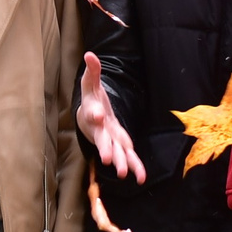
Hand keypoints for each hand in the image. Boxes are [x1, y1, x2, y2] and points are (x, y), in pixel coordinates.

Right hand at [77, 52, 145, 182]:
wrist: (89, 117)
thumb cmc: (91, 99)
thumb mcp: (90, 83)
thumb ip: (92, 70)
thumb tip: (89, 54)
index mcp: (92, 112)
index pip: (93, 112)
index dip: (95, 114)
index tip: (98, 116)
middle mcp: (100, 129)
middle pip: (102, 140)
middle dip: (105, 148)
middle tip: (107, 158)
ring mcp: (110, 139)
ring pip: (115, 152)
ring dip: (119, 162)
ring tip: (122, 173)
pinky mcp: (121, 144)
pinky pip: (129, 157)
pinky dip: (135, 167)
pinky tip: (142, 178)